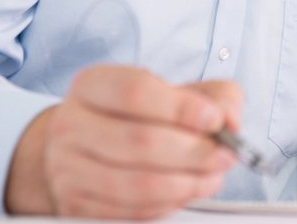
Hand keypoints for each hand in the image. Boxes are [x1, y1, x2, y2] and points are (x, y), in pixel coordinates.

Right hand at [5, 65, 242, 218]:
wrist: (89, 146)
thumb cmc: (142, 115)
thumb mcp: (180, 91)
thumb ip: (216, 96)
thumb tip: (229, 121)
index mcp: (92, 84)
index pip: (135, 92)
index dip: (181, 108)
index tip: (214, 119)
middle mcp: (71, 125)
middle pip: (139, 141)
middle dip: (194, 152)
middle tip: (226, 154)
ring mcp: (67, 168)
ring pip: (136, 183)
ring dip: (187, 183)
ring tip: (213, 175)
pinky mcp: (75, 205)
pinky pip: (131, 212)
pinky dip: (169, 204)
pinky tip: (188, 190)